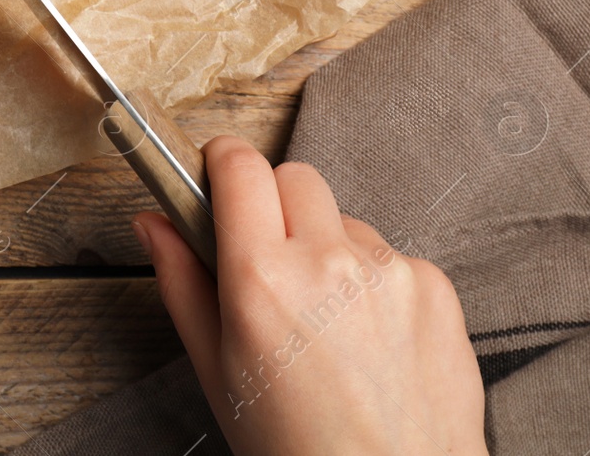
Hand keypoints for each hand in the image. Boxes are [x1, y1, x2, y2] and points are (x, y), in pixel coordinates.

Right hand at [133, 136, 486, 454]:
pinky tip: (365, 336)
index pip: (240, 167)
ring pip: (343, 218)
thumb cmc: (298, 449)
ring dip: (326, 246)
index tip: (217, 173)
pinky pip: (390, 255)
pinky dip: (372, 281)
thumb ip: (181, 281)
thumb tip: (154, 222)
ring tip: (322, 319)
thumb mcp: (217, 370)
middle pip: (294, 176)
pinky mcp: (435, 286)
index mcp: (263, 281)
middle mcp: (329, 263)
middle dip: (273, 202)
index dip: (222, 162)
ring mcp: (389, 271)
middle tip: (265, 256)